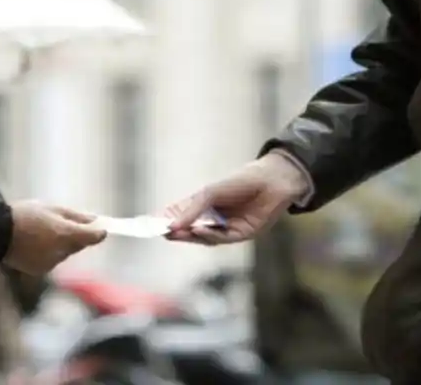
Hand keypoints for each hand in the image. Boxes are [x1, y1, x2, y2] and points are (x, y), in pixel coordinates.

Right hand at [3, 201, 105, 274]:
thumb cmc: (25, 214)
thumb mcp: (52, 208)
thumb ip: (75, 216)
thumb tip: (94, 220)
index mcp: (67, 234)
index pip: (94, 236)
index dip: (100, 231)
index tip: (102, 227)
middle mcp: (62, 252)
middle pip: (79, 244)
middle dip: (76, 236)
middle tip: (62, 223)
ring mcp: (51, 263)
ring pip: (65, 253)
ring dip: (61, 244)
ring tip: (42, 232)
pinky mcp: (40, 270)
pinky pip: (52, 260)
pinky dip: (48, 253)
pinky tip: (34, 243)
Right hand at [165, 152, 308, 244]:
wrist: (271, 181)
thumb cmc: (239, 181)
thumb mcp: (209, 193)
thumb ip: (192, 210)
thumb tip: (173, 227)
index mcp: (205, 206)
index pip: (181, 217)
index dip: (166, 220)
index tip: (149, 224)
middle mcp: (214, 219)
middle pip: (191, 230)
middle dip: (176, 232)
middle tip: (160, 233)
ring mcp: (227, 228)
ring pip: (204, 238)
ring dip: (189, 236)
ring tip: (174, 232)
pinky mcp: (241, 234)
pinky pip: (221, 239)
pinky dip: (208, 236)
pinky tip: (198, 231)